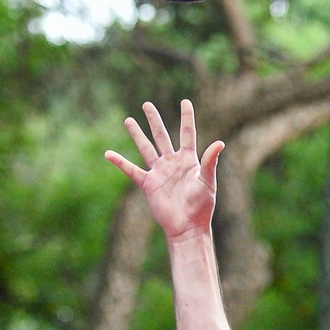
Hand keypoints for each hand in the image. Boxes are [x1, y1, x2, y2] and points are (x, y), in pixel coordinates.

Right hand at [106, 99, 223, 242]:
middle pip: (162, 136)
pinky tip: (108, 153)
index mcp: (188, 160)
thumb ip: (211, 161)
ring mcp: (159, 172)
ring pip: (146, 148)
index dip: (186, 117)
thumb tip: (220, 142)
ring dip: (137, 134)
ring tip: (129, 120)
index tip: (185, 101)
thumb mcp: (208, 181)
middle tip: (147, 104)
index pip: (187, 133)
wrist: (188, 227)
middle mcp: (172, 163)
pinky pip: (132, 170)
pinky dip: (120, 162)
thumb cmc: (202, 206)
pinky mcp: (149, 184)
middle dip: (154, 120)